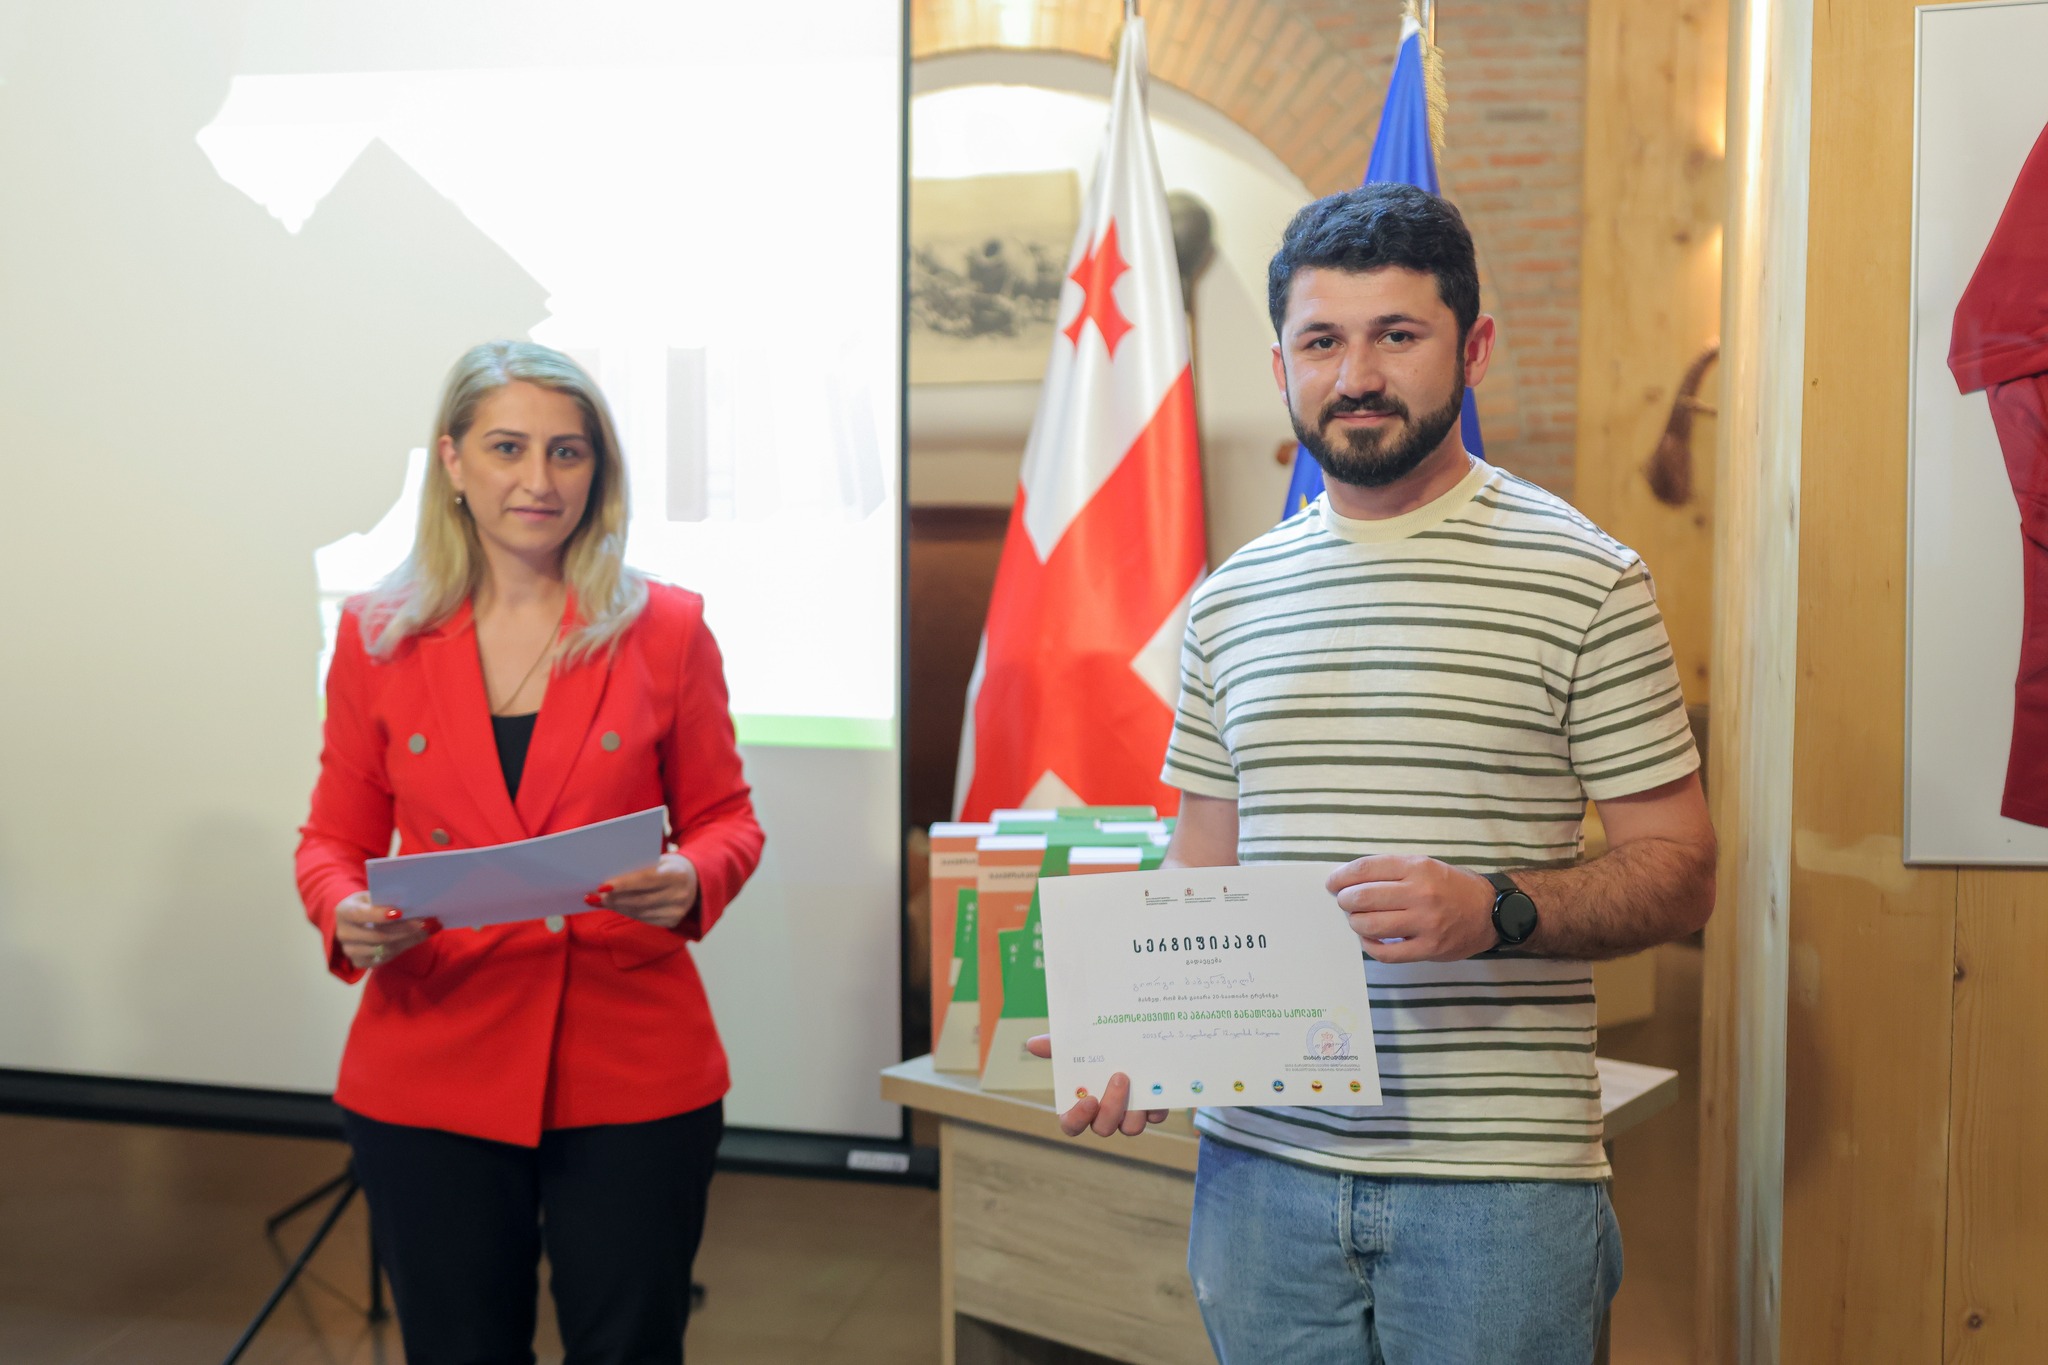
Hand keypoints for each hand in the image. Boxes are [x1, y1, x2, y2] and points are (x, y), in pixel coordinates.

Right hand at [334, 891, 436, 970]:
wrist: (353, 923)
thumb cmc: (367, 905)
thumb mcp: (371, 897)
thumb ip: (386, 899)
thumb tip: (413, 902)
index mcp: (344, 912)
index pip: (361, 914)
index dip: (379, 915)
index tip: (400, 912)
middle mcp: (344, 933)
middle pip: (377, 936)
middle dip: (404, 929)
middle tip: (425, 922)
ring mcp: (350, 950)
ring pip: (384, 949)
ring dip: (409, 939)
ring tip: (428, 928)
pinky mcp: (360, 962)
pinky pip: (386, 958)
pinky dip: (405, 947)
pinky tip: (419, 937)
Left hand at [589, 852, 698, 930]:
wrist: (695, 879)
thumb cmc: (667, 866)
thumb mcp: (659, 861)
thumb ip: (639, 869)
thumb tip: (607, 881)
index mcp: (677, 875)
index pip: (646, 880)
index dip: (623, 884)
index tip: (602, 886)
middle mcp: (680, 895)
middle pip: (640, 900)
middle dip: (614, 898)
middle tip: (593, 895)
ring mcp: (677, 911)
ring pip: (639, 912)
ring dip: (616, 906)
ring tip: (598, 900)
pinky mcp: (672, 921)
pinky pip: (643, 918)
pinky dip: (626, 912)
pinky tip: (614, 906)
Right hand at [1024, 1035, 1167, 1137]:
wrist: (1131, 1037)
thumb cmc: (1097, 1046)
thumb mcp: (1077, 1042)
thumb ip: (1056, 1045)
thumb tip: (1032, 1044)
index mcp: (1082, 1103)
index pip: (1072, 1125)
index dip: (1078, 1119)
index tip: (1088, 1099)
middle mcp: (1106, 1114)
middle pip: (1103, 1128)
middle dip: (1111, 1107)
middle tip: (1119, 1077)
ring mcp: (1130, 1114)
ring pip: (1130, 1129)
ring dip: (1131, 1110)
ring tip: (1132, 1078)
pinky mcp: (1153, 1109)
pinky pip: (1156, 1117)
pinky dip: (1156, 1106)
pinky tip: (1155, 1087)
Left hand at [1327, 854, 1497, 962]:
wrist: (1491, 912)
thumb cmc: (1453, 887)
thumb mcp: (1426, 866)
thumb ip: (1393, 871)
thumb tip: (1351, 881)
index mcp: (1417, 867)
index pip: (1366, 869)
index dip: (1342, 877)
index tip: (1332, 883)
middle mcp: (1420, 893)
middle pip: (1363, 897)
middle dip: (1346, 901)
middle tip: (1345, 903)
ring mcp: (1424, 923)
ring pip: (1370, 925)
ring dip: (1356, 923)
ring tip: (1358, 920)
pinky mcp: (1428, 949)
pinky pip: (1386, 953)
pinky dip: (1370, 946)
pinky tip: (1370, 940)